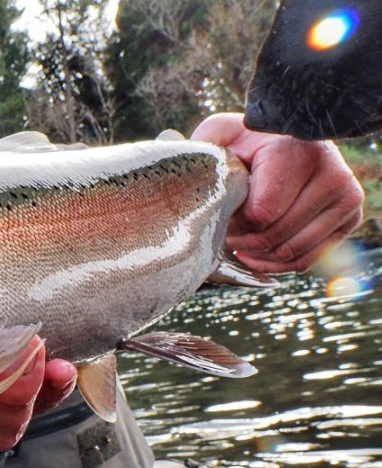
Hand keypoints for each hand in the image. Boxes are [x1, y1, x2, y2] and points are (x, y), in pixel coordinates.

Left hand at [191, 113, 363, 273]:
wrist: (286, 137)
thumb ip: (204, 151)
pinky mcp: (349, 216)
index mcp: (296, 152)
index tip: (218, 216)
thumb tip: (185, 170)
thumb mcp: (220, 135)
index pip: (260, 215)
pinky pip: (308, 259)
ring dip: (256, 256)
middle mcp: (330, 173)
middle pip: (275, 237)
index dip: (231, 225)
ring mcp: (345, 196)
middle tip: (223, 235)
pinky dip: (276, 265)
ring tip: (237, 244)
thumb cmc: (244, 141)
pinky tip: (254, 256)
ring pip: (291, 252)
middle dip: (241, 242)